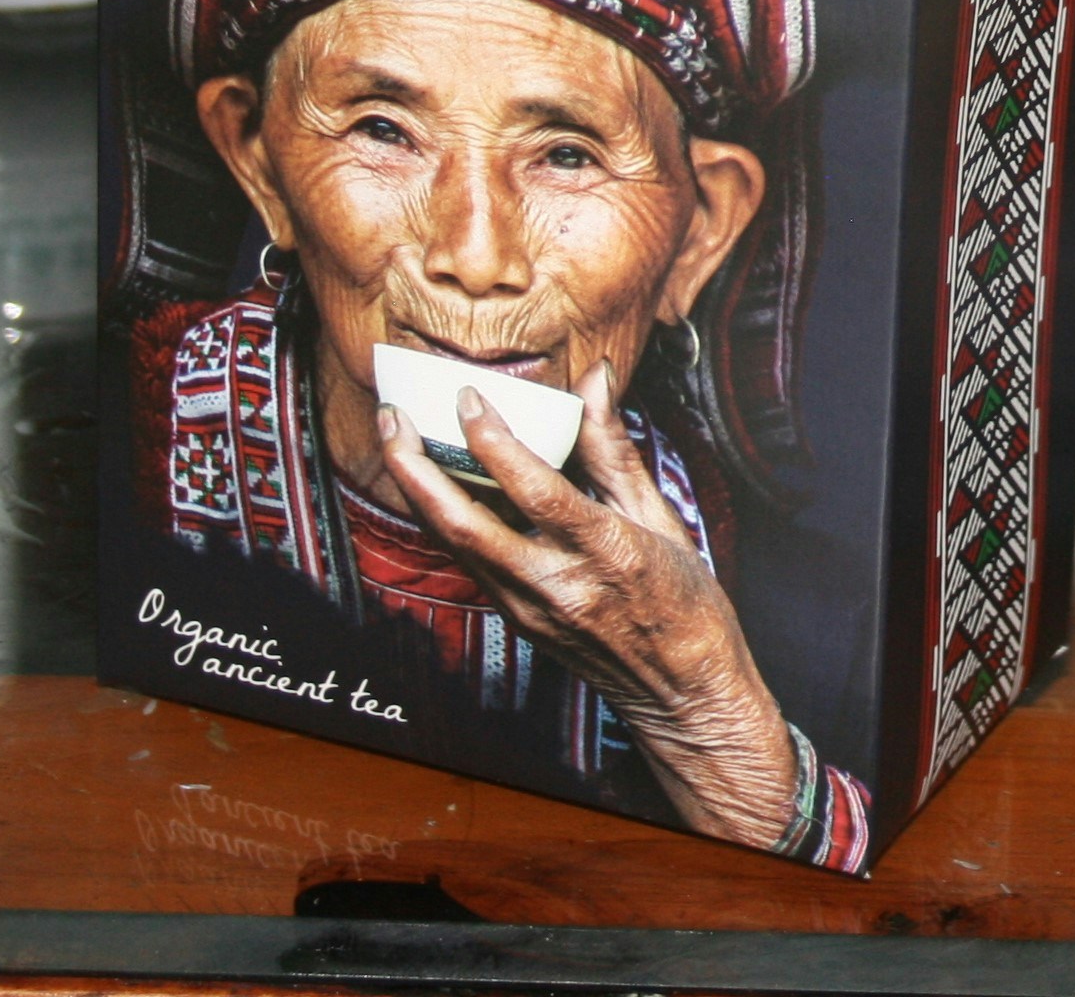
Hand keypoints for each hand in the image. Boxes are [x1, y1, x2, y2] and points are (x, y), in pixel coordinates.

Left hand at [376, 362, 801, 846]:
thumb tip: (595, 381)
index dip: (495, 441)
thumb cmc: (682, 602)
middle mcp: (556, 585)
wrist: (678, 692)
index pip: (536, 490)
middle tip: (391, 415)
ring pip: (452, 544)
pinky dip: (445, 518)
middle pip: (464, 523)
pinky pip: (468, 561)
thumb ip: (614, 448)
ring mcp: (528, 609)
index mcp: (606, 551)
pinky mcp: (515, 621)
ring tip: (397, 440)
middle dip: (416, 466)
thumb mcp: (660, 517)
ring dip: (417, 490)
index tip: (469, 397)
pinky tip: (436, 486)